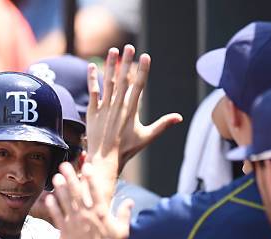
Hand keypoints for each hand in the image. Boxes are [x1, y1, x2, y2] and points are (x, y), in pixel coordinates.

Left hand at [45, 162, 132, 238]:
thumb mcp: (122, 231)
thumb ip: (125, 214)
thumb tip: (130, 201)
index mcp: (101, 213)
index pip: (95, 191)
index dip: (91, 178)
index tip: (87, 166)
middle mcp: (86, 215)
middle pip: (77, 192)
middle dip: (70, 177)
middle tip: (65, 164)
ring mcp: (74, 223)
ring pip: (65, 201)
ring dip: (60, 188)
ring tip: (56, 176)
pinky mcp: (65, 231)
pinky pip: (57, 216)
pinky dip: (52, 206)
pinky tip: (49, 197)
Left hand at [85, 46, 181, 200]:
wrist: (105, 159)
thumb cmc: (127, 149)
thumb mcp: (147, 137)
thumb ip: (163, 125)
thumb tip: (180, 117)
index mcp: (131, 110)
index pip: (139, 85)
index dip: (142, 70)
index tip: (145, 56)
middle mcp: (118, 106)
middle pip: (123, 79)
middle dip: (126, 62)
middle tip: (129, 47)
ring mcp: (104, 108)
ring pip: (107, 82)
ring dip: (109, 65)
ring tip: (112, 51)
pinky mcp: (92, 112)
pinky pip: (92, 92)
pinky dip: (91, 79)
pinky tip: (91, 67)